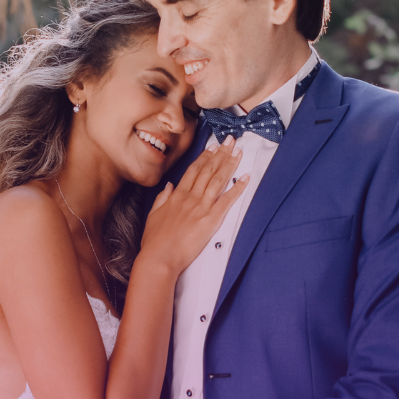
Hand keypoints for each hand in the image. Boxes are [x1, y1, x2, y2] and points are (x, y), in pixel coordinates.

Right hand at [140, 140, 247, 274]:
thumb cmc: (154, 240)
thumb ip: (162, 198)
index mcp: (176, 196)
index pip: (193, 171)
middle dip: (220, 154)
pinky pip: (227, 200)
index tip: (212, 147)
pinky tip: (245, 177)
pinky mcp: (211, 219)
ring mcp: (201, 207)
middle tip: (230, 141)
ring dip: (229, 164)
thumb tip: (169, 186)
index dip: (204, 158)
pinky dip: (238, 188)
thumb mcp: (153, 215)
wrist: (159, 257)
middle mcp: (190, 197)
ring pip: (218, 180)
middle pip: (208, 171)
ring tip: (238, 152)